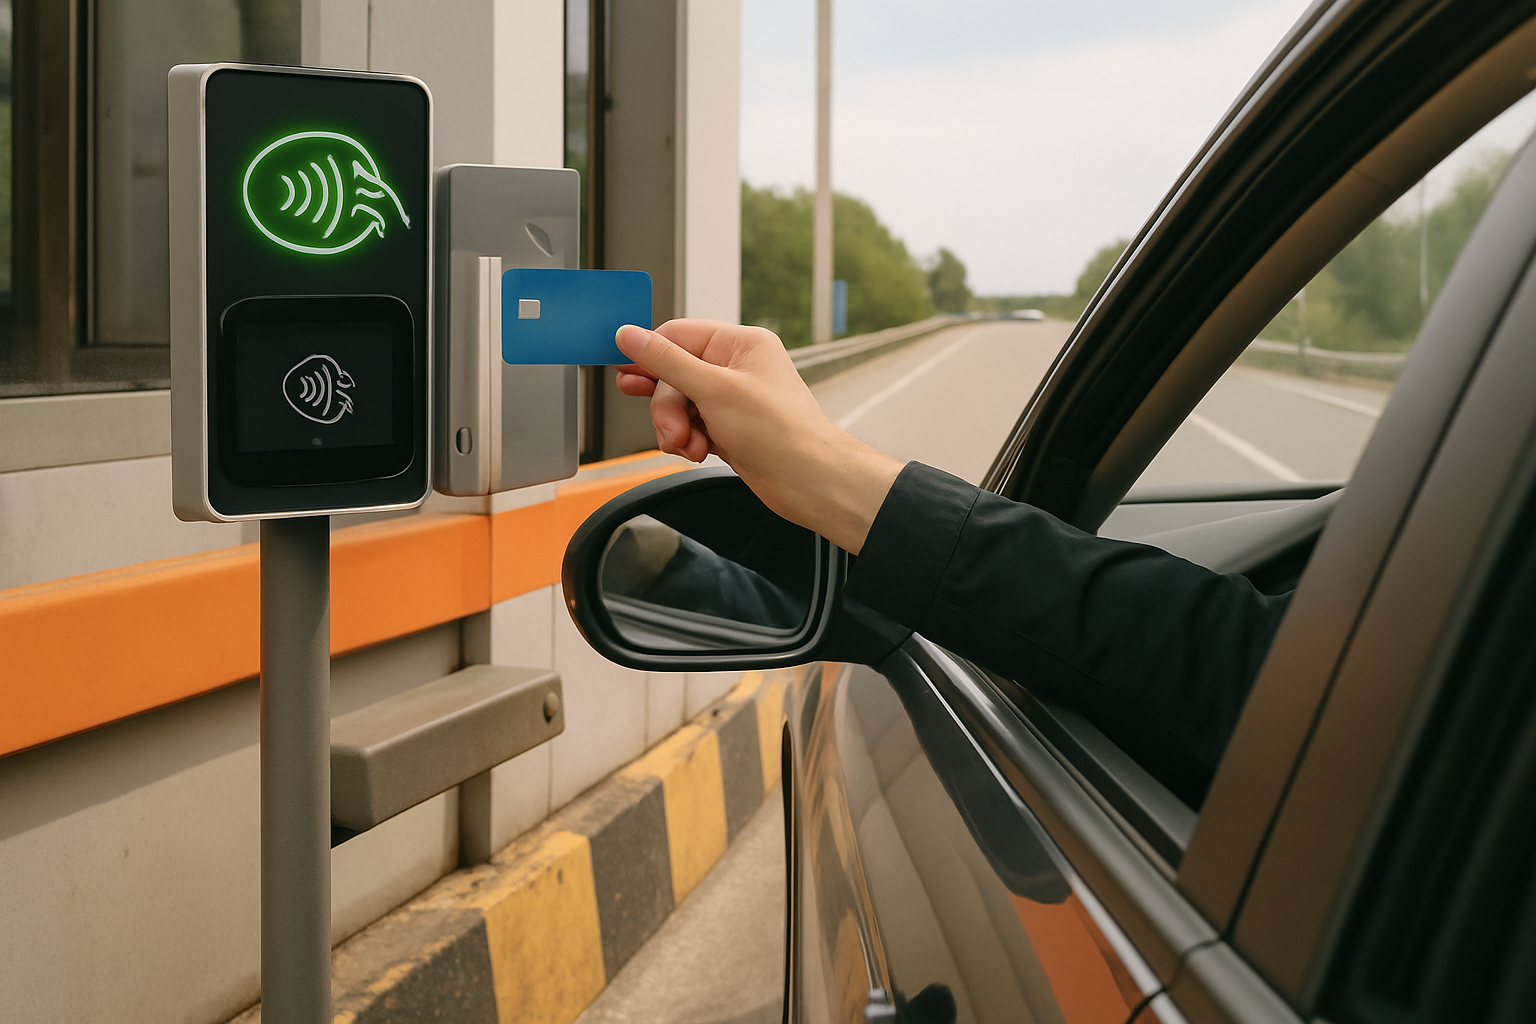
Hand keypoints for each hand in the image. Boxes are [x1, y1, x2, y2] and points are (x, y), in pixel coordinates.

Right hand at [614, 320, 902, 553]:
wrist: (808, 482)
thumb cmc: (780, 432)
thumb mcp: (713, 389)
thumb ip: (666, 361)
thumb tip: (629, 335)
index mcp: (740, 344)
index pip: (678, 336)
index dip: (649, 356)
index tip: (625, 374)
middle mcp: (737, 367)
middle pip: (673, 374)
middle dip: (667, 405)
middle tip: (672, 427)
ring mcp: (732, 399)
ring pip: (679, 404)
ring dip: (676, 428)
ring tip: (690, 446)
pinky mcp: (729, 428)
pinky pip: (691, 426)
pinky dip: (688, 441)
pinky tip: (699, 453)